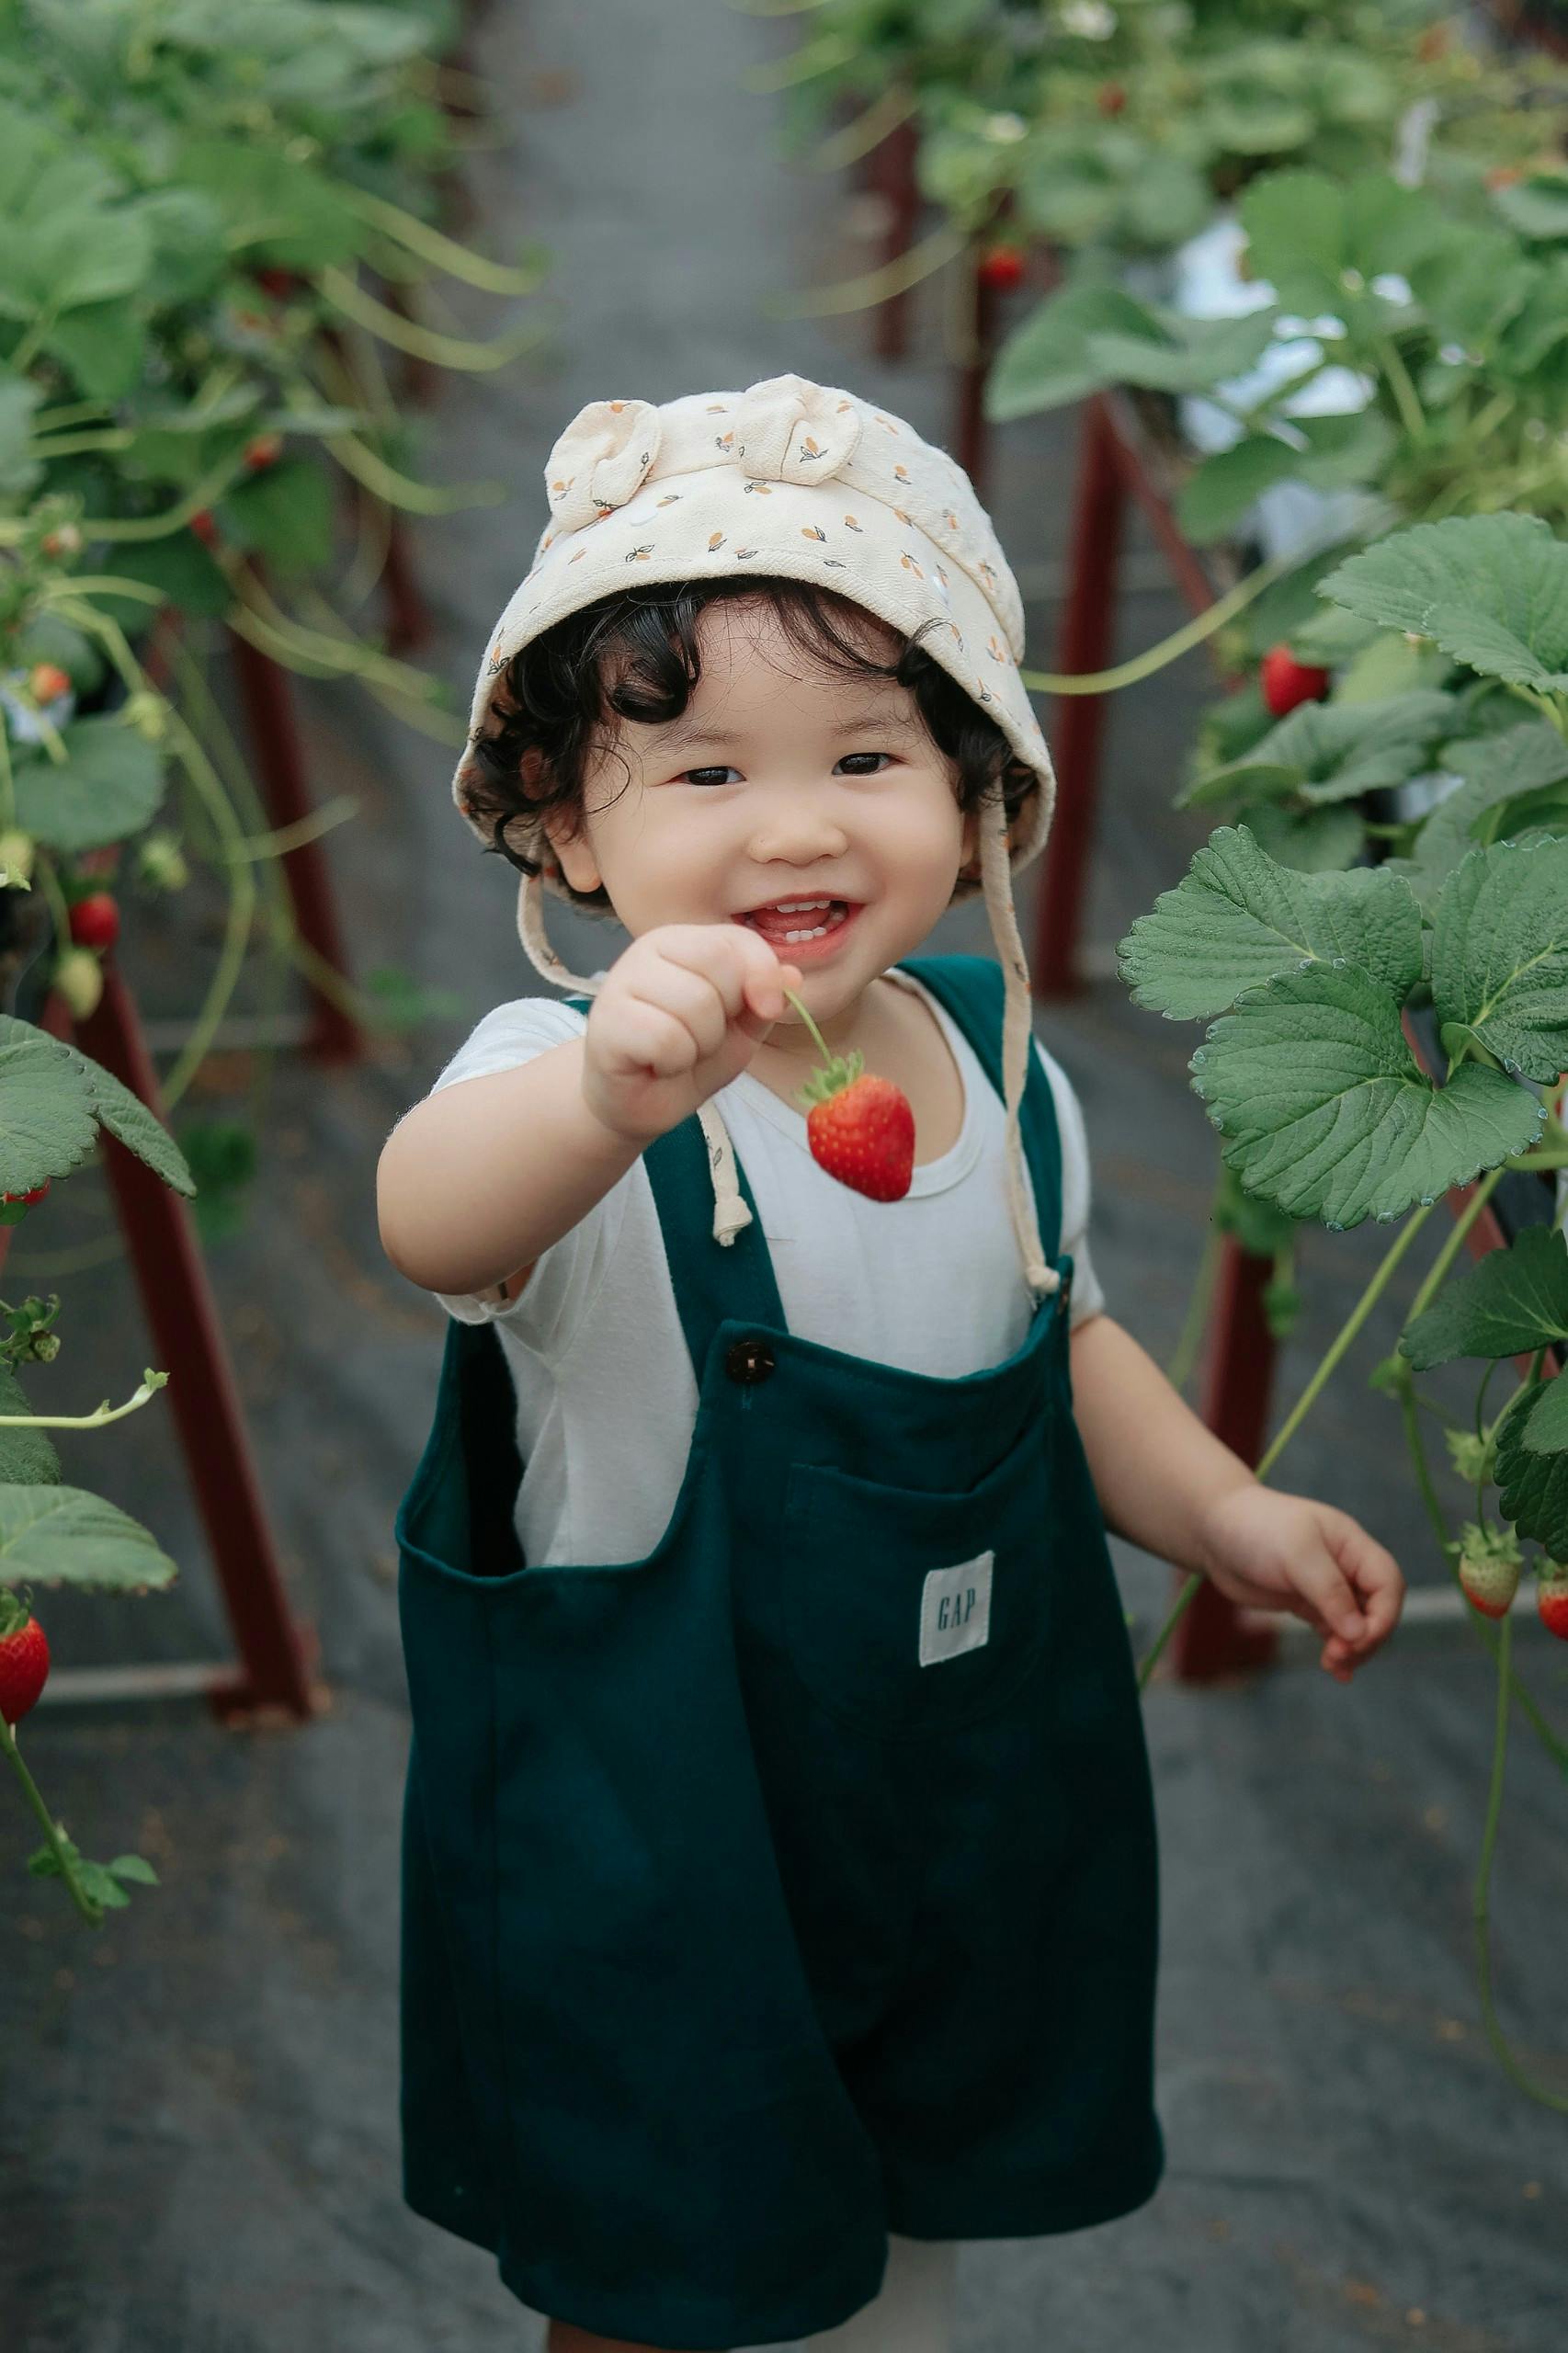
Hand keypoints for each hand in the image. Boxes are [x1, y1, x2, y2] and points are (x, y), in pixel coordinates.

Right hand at [580, 923, 802, 1147]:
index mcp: (681, 942)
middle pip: (718, 966)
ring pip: (694, 1003)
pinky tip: (657, 1065)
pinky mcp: (606, 1023)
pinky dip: (674, 1062)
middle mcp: (647, 952)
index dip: (763, 976)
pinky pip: (665, 1038)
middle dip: (725, 1016)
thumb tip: (792, 976)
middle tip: (702, 1037)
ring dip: (700, 1044)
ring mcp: (621, 984)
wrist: (638, 1103)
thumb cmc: (687, 1056)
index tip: (766, 1010)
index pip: (736, 940)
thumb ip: (765, 999)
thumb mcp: (741, 1028)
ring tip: (678, 1053)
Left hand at [1194, 1483, 1405, 1682]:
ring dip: (1352, 1649)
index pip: (1388, 1583)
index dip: (1383, 1616)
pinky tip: (1336, 1672)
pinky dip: (1338, 1651)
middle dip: (1365, 1638)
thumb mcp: (1296, 1555)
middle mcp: (1346, 1566)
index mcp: (1352, 1545)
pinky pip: (1334, 1632)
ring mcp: (1327, 1587)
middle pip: (1378, 1609)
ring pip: (1357, 1625)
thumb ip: (1330, 1593)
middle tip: (1337, 1657)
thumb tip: (1359, 1633)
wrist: (1213, 1530)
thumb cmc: (1256, 1530)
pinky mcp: (1307, 1603)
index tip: (1357, 1640)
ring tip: (1331, 1665)